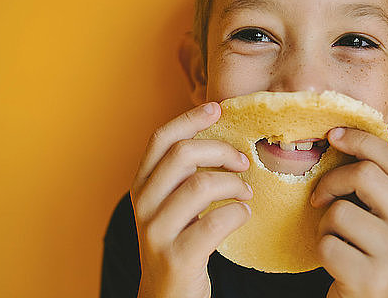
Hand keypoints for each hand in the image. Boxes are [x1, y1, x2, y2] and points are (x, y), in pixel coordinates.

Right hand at [130, 102, 252, 297]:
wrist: (166, 297)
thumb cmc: (177, 241)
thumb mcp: (171, 204)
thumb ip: (183, 175)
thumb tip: (217, 135)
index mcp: (142, 185)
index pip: (160, 139)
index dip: (189, 119)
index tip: (217, 108)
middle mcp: (143, 204)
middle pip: (183, 154)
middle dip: (221, 151)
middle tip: (243, 162)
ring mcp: (156, 231)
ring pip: (202, 185)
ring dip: (235, 185)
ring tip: (246, 193)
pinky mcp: (176, 256)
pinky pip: (217, 221)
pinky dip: (239, 213)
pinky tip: (243, 215)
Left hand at [310, 127, 387, 297]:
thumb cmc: (366, 254)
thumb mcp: (382, 219)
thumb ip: (376, 186)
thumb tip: (341, 135)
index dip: (361, 139)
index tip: (333, 134)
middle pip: (365, 175)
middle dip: (331, 181)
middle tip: (318, 197)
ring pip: (340, 212)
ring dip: (324, 224)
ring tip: (334, 238)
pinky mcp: (372, 278)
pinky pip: (327, 244)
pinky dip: (320, 250)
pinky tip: (335, 261)